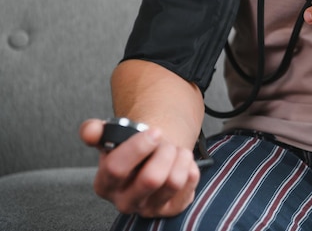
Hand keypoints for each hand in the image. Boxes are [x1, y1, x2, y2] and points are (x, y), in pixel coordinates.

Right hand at [80, 119, 199, 217]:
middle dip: (164, 152)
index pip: (117, 169)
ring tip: (175, 149)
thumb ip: (94, 131)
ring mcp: (149, 208)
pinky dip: (191, 167)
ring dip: (180, 157)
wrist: (151, 157)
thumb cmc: (131, 147)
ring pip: (174, 181)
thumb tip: (91, 131)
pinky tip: (183, 162)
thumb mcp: (110, 137)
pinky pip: (189, 186)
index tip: (155, 132)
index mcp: (104, 184)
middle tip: (166, 141)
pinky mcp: (171, 209)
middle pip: (151, 178)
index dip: (138, 147)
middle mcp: (125, 201)